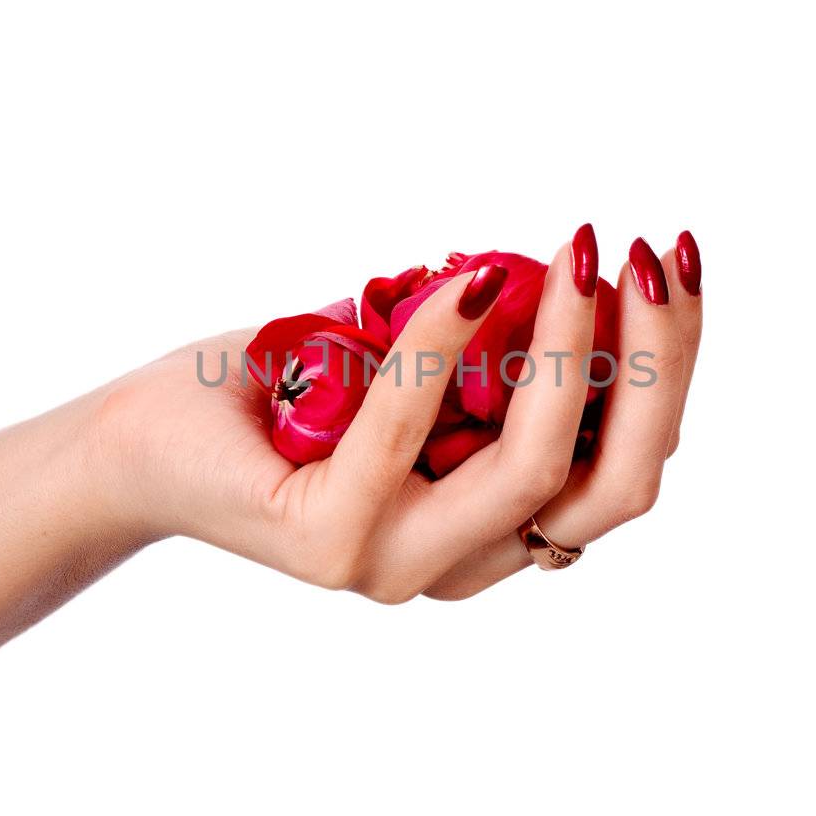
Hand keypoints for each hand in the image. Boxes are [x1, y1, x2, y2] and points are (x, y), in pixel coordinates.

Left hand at [100, 233, 702, 602]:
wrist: (143, 443)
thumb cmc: (287, 391)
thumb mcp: (415, 365)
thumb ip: (496, 352)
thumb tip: (575, 270)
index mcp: (495, 530)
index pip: (624, 469)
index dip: (671, 368)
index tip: (671, 264)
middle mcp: (460, 563)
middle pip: (616, 486)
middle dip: (657, 364)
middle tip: (648, 254)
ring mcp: (396, 563)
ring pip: (534, 468)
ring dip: (569, 347)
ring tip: (575, 252)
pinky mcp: (331, 539)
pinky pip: (410, 428)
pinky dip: (446, 340)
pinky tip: (469, 275)